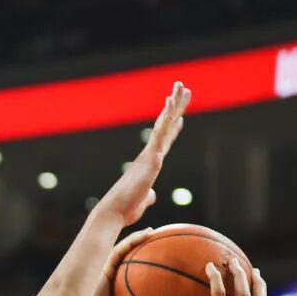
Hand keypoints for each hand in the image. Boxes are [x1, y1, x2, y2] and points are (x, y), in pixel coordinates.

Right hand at [79, 227, 156, 295]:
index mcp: (111, 291)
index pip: (127, 276)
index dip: (140, 268)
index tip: (158, 264)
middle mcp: (108, 278)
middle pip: (127, 260)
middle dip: (141, 248)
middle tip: (162, 241)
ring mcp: (104, 269)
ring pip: (125, 248)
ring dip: (141, 238)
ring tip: (158, 231)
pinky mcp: (102, 265)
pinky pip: (121, 248)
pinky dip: (135, 240)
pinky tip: (149, 233)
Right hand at [100, 82, 190, 225]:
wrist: (114, 210)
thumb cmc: (125, 209)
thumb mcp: (142, 202)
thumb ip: (148, 196)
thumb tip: (151, 195)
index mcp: (149, 164)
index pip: (164, 142)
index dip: (173, 128)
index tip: (180, 116)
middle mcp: (149, 154)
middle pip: (166, 126)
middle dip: (175, 107)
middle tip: (182, 88)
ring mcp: (150, 153)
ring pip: (165, 123)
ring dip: (173, 103)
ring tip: (181, 85)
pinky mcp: (151, 157)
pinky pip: (161, 132)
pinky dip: (166, 116)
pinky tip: (171, 101)